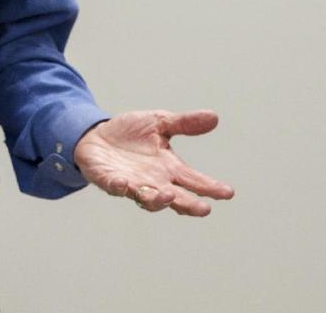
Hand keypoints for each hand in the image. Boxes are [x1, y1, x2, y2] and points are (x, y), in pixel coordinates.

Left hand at [73, 109, 233, 216]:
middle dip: (189, 204)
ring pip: (148, 199)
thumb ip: (184, 123)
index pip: (194, 180)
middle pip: (176, 198)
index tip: (228, 192)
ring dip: (158, 199)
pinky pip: (115, 187)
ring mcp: (132, 183)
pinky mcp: (109, 180)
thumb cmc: (131, 133)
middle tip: (204, 209)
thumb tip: (214, 117)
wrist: (96, 135)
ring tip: (169, 195)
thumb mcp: (159, 123)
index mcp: (168, 167)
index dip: (210, 187)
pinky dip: (120, 187)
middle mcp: (154, 181)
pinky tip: (123, 183)